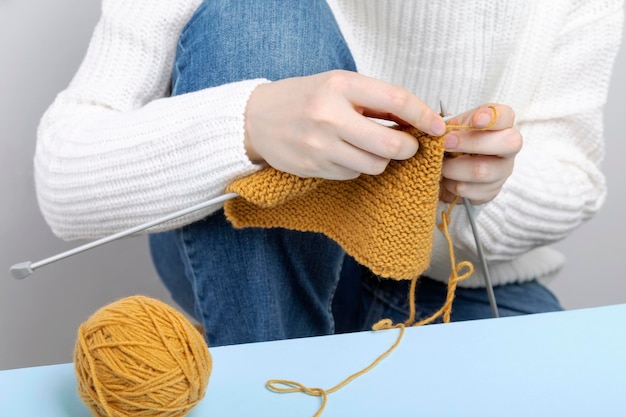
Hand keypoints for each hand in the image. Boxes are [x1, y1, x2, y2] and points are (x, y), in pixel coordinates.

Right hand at [243, 70, 445, 179]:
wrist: (256, 119)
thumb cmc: (302, 98)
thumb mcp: (336, 85)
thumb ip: (373, 100)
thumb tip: (415, 119)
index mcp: (340, 86)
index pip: (396, 100)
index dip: (423, 115)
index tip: (437, 126)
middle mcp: (330, 116)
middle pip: (390, 144)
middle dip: (408, 148)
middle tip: (408, 146)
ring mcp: (320, 145)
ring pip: (374, 165)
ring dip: (381, 159)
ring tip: (370, 147)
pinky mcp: (314, 167)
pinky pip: (352, 174)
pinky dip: (357, 166)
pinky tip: (344, 154)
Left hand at [439, 104, 521, 204]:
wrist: (456, 168)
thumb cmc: (459, 140)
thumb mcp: (456, 127)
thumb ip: (453, 124)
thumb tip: (443, 128)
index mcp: (502, 125)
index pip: (506, 116)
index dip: (493, 118)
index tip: (476, 120)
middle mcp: (509, 148)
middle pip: (507, 143)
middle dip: (473, 143)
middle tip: (447, 142)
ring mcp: (503, 171)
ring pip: (482, 170)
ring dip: (454, 167)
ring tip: (441, 164)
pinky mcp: (491, 191)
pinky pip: (470, 189)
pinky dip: (452, 184)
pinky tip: (447, 179)